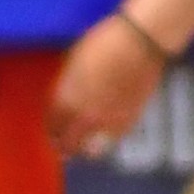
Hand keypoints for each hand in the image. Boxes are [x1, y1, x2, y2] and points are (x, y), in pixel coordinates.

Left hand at [48, 12, 167, 158]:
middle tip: (63, 151)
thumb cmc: (103, 42)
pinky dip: (106, 141)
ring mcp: (109, 119)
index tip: (51, 134)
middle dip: (64, 147)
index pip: (53, 123)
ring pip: (92, 148)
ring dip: (84, 150)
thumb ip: (68, 84)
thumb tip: (67, 97)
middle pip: (69, 142)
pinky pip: (113, 140)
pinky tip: (105, 138)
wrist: (142, 41)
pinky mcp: (130, 118)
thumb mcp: (75, 60)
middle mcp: (85, 114)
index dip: (51, 130)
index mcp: (67, 97)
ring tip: (83, 150)